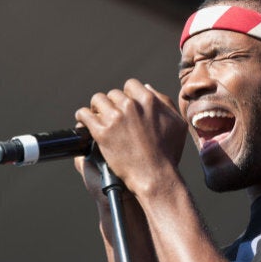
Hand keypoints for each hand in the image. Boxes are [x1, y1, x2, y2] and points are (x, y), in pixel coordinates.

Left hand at [75, 79, 186, 197]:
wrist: (155, 176)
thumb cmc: (168, 153)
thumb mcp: (177, 123)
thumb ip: (164, 101)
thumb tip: (147, 87)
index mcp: (149, 100)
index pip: (131, 85)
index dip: (128, 95)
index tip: (126, 105)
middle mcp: (131, 106)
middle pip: (113, 94)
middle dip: (113, 103)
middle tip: (112, 115)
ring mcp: (115, 118)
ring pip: (97, 100)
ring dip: (97, 108)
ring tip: (97, 117)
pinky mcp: (102, 133)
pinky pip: (84, 115)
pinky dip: (83, 118)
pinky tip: (85, 123)